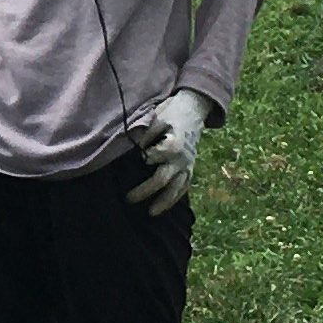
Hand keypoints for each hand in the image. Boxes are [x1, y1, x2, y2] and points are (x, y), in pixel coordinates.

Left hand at [125, 89, 211, 214]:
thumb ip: (146, 133)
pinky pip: (184, 187)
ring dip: (164, 203)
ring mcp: (188, 165)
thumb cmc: (172, 112)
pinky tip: (165, 207)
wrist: (194, 109)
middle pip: (163, 179)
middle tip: (128, 199)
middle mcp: (182, 159)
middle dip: (145, 191)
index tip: (130, 163)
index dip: (141, 161)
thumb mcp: (158, 117)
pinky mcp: (191, 168)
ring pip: (177, 189)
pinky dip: (175, 198)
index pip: (153, 158)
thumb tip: (135, 148)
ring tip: (150, 213)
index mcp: (173, 145)